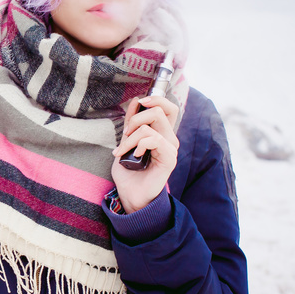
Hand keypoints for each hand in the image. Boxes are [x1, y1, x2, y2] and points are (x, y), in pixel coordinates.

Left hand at [111, 96, 179, 212]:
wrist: (131, 194)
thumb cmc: (128, 171)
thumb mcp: (126, 141)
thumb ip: (132, 123)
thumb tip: (136, 100)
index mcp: (161, 133)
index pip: (168, 107)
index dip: (156, 99)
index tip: (140, 102)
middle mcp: (169, 138)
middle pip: (160, 110)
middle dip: (136, 117)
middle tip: (126, 134)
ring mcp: (171, 148)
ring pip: (150, 126)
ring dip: (130, 137)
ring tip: (123, 150)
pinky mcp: (169, 158)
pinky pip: (154, 140)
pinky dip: (138, 144)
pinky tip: (135, 155)